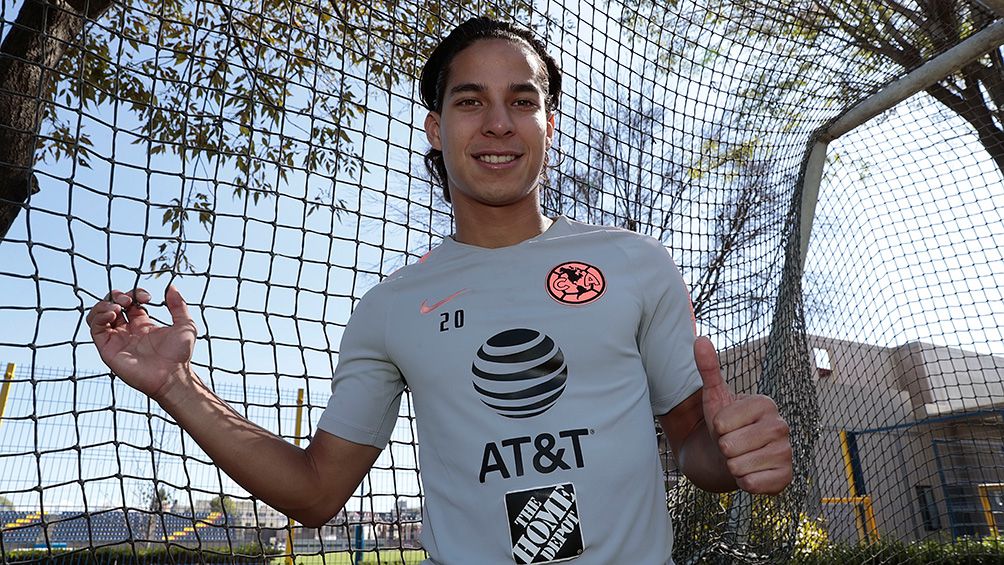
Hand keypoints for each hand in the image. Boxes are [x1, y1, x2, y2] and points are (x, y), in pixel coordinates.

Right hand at [86, 285, 196, 399]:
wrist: (172, 375)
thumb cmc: (180, 354)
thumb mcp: (185, 325)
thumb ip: (178, 306)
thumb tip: (172, 286)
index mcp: (143, 324)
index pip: (131, 302)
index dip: (135, 294)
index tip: (147, 298)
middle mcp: (128, 331)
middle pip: (112, 305)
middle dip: (117, 296)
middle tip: (128, 300)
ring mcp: (116, 339)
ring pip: (98, 315)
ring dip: (104, 304)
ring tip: (118, 306)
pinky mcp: (108, 349)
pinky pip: (95, 329)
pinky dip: (99, 316)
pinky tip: (112, 313)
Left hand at [695, 336, 792, 494]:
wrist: (734, 456)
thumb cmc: (725, 425)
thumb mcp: (714, 397)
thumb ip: (708, 368)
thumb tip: (700, 340)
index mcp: (765, 404)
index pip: (723, 423)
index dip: (717, 428)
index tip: (726, 426)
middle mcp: (781, 426)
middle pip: (730, 446)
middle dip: (723, 449)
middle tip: (732, 444)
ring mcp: (787, 452)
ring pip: (739, 466)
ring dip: (732, 466)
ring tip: (740, 457)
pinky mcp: (786, 477)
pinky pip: (752, 484)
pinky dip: (744, 483)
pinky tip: (750, 473)